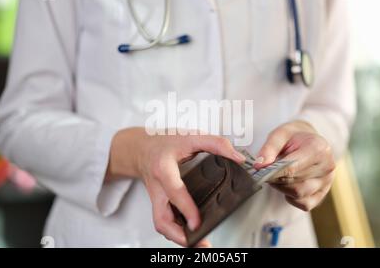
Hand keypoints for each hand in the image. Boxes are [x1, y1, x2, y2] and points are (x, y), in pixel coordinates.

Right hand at [107, 128, 245, 246]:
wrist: (140, 148)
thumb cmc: (165, 142)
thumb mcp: (190, 136)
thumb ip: (216, 144)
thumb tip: (238, 158)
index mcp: (163, 168)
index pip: (174, 191)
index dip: (186, 208)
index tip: (197, 223)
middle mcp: (157, 187)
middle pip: (161, 219)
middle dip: (178, 236)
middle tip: (199, 242)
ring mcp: (156, 198)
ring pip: (161, 224)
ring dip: (178, 238)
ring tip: (198, 244)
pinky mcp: (158, 204)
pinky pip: (165, 222)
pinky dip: (177, 232)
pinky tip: (190, 236)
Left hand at [255, 121, 335, 210]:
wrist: (307, 140)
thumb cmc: (293, 137)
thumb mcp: (279, 134)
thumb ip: (269, 149)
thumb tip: (259, 165)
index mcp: (319, 148)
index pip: (292, 167)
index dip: (273, 172)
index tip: (260, 172)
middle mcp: (327, 166)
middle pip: (294, 181)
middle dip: (276, 178)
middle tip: (266, 171)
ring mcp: (327, 182)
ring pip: (298, 194)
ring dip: (282, 187)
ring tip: (277, 175)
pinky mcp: (322, 194)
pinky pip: (304, 204)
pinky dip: (291, 197)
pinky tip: (288, 184)